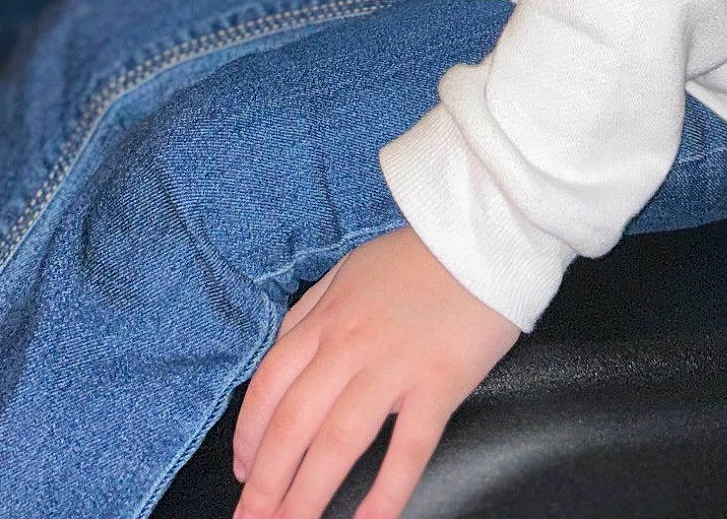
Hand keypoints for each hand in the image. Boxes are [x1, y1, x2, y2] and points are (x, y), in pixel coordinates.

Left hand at [231, 226, 519, 518]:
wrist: (484, 234)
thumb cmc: (419, 256)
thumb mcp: (350, 268)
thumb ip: (314, 309)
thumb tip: (283, 350)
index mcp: (327, 317)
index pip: (270, 383)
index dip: (249, 433)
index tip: (242, 470)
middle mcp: (349, 345)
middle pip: (292, 423)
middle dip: (265, 480)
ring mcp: (393, 367)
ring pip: (336, 442)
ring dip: (306, 496)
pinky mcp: (438, 384)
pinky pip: (406, 450)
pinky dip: (384, 493)